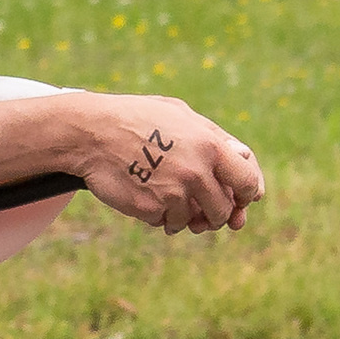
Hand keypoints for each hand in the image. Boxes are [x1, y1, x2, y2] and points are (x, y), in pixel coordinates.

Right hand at [70, 95, 263, 233]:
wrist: (91, 133)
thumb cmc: (137, 118)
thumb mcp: (181, 115)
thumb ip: (215, 137)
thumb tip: (245, 158)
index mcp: (211, 147)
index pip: (248, 182)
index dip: (247, 195)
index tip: (240, 200)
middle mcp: (196, 173)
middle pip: (223, 209)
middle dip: (216, 214)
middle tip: (204, 211)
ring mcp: (173, 193)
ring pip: (193, 221)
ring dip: (186, 218)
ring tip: (171, 205)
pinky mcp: (150, 209)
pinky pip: (165, 223)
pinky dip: (160, 218)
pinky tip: (149, 202)